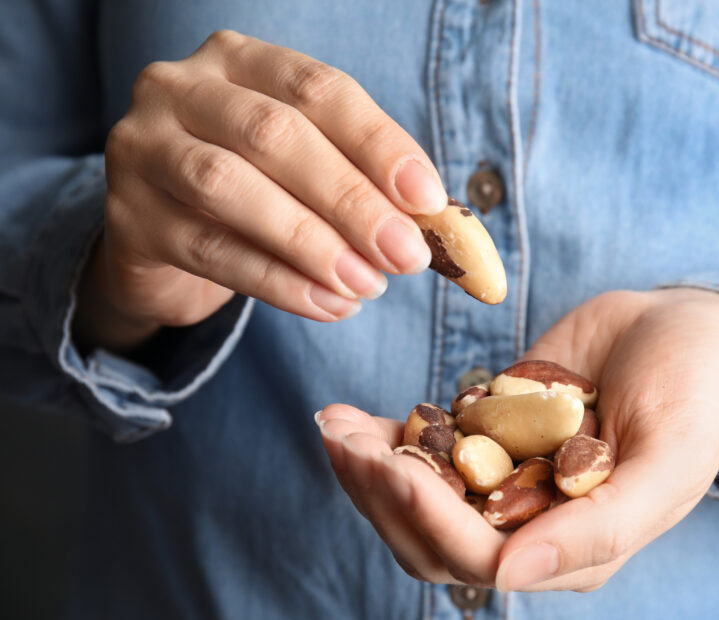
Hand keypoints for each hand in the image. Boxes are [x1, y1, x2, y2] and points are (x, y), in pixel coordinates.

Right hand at [76, 30, 444, 351]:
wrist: (164, 241)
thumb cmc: (256, 193)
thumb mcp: (308, 172)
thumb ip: (364, 184)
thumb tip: (434, 222)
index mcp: (239, 60)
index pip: (319, 90)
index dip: (379, 144)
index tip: (429, 199)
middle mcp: (180, 88)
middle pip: (275, 135)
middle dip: (350, 199)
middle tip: (405, 255)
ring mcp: (142, 149)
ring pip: (231, 188)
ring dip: (312, 242)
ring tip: (368, 285)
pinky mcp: (128, 219)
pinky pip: (210, 250)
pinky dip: (278, 282)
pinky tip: (328, 304)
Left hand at [315, 288, 718, 589]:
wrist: (681, 327)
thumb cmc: (692, 392)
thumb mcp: (670, 461)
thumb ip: (602, 529)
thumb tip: (508, 577)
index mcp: (575, 549)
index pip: (482, 557)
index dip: (431, 519)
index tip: (394, 463)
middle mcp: (530, 526)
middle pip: (431, 540)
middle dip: (381, 495)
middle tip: (342, 439)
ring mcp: (502, 480)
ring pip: (416, 501)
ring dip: (369, 470)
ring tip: (333, 424)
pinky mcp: (484, 436)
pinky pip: (423, 451)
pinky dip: (384, 437)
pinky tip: (352, 415)